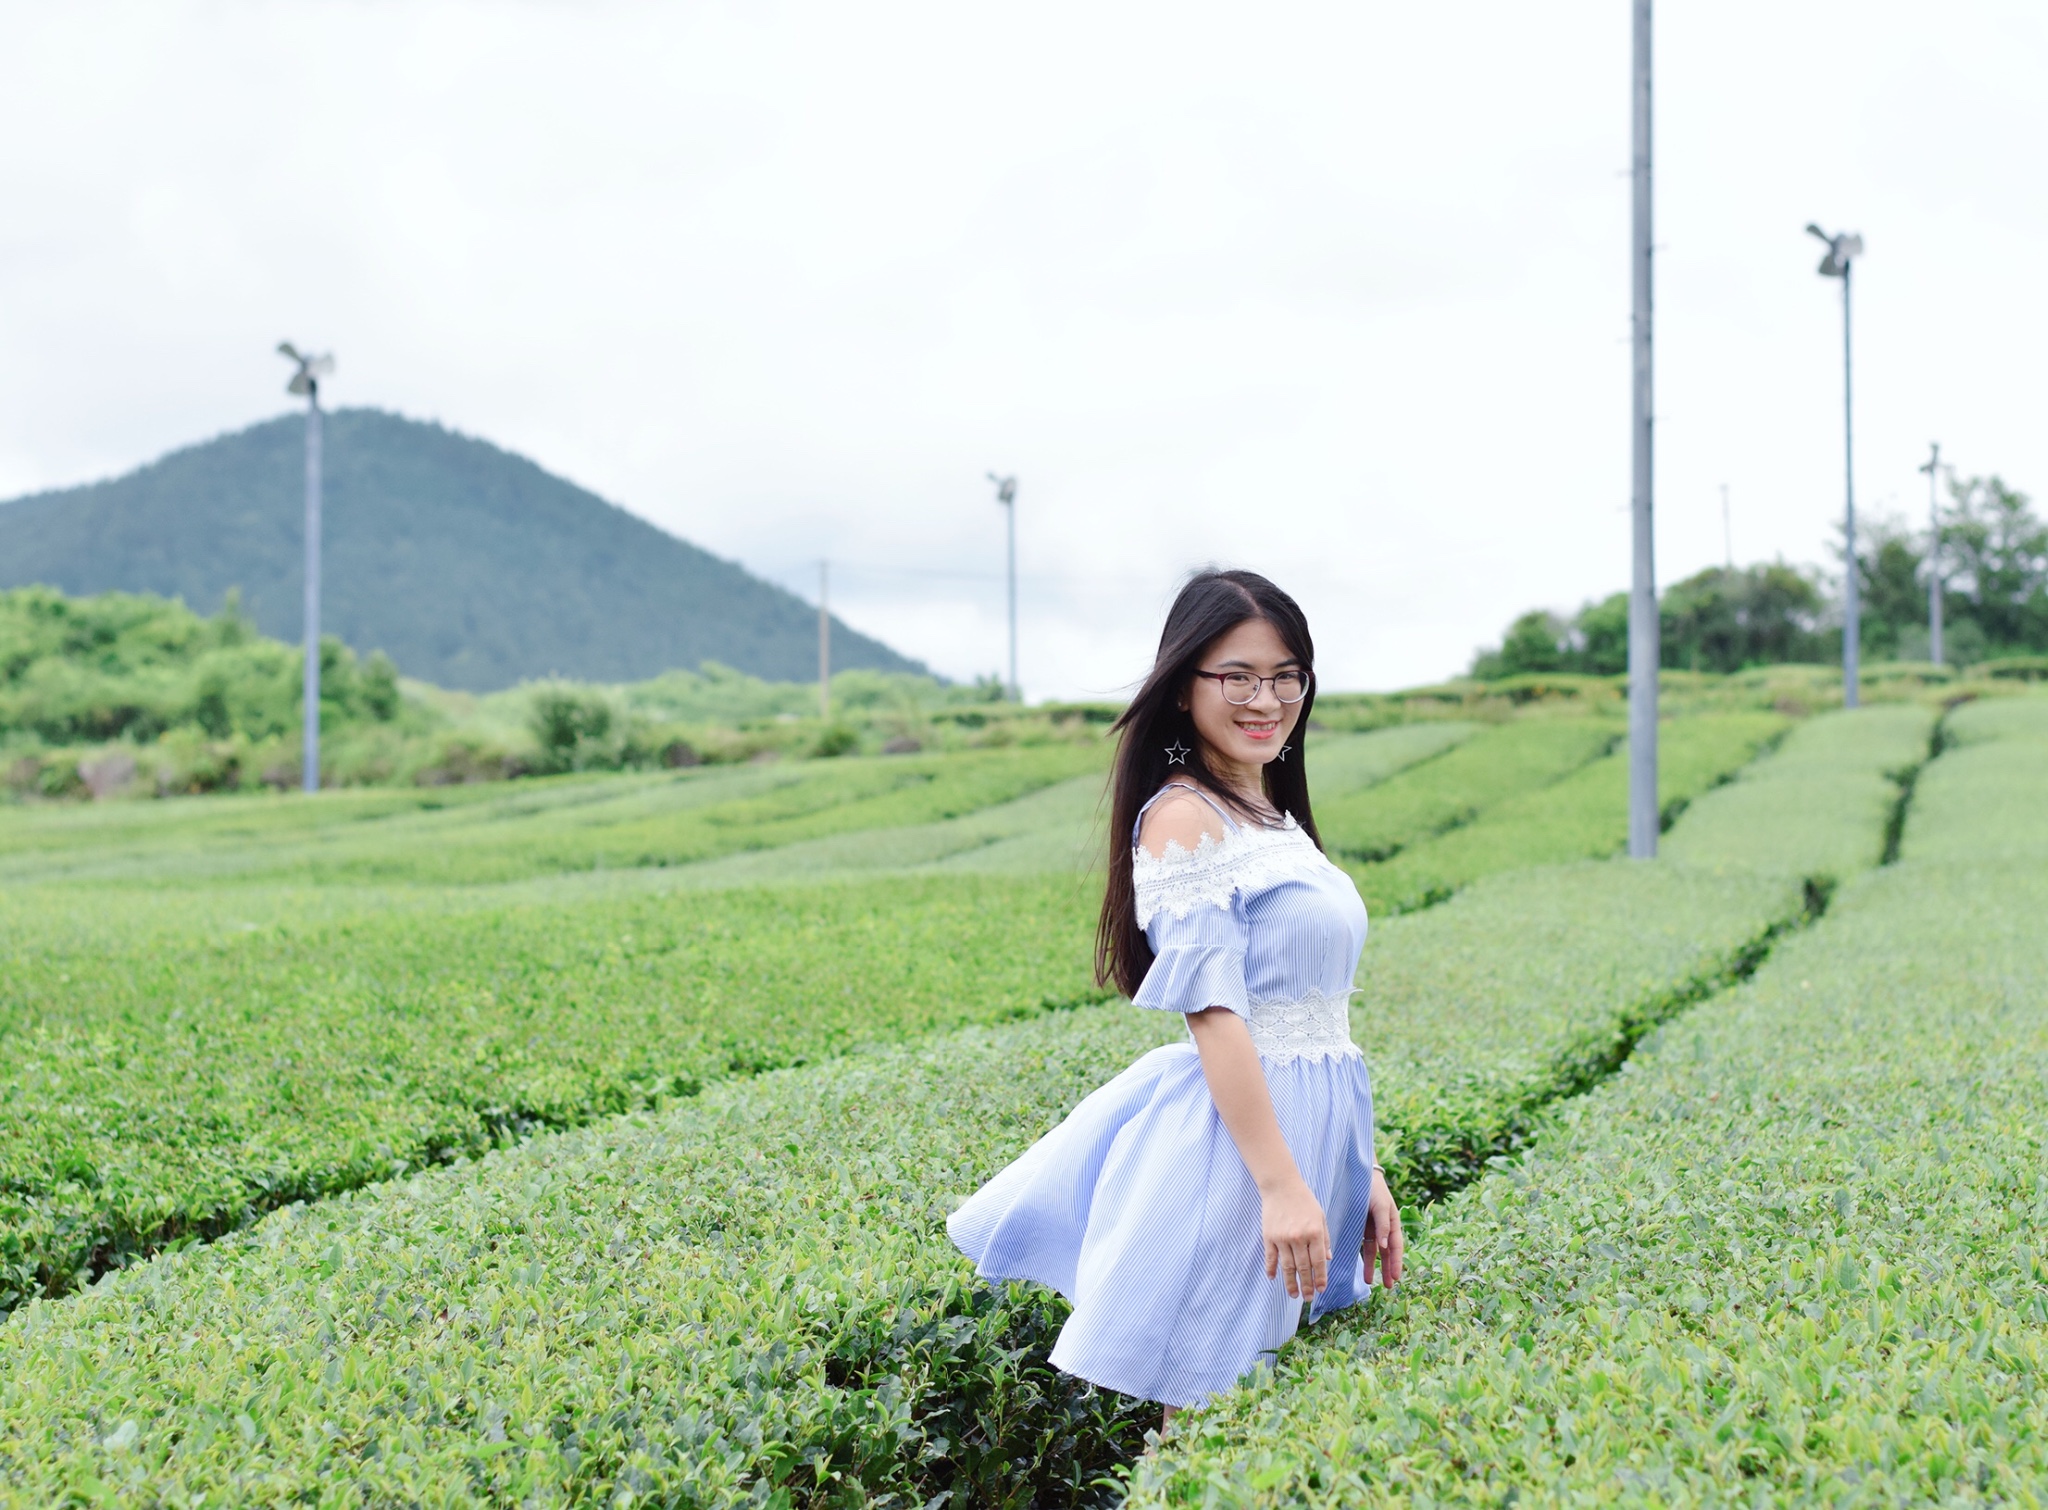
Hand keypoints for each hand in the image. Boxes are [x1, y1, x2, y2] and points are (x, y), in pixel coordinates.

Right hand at [1261, 1180, 1330, 1298]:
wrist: (1281, 1185)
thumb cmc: (1304, 1200)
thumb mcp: (1320, 1217)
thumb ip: (1325, 1238)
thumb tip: (1328, 1259)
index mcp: (1315, 1233)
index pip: (1319, 1262)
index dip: (1320, 1278)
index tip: (1321, 1289)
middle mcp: (1299, 1238)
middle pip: (1303, 1268)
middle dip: (1307, 1286)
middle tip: (1308, 1298)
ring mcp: (1282, 1238)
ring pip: (1287, 1267)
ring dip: (1290, 1283)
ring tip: (1294, 1295)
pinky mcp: (1269, 1237)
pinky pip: (1271, 1257)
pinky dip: (1271, 1269)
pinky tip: (1273, 1279)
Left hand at [1362, 1167, 1403, 1288]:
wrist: (1360, 1174)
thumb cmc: (1374, 1189)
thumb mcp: (1381, 1206)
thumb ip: (1383, 1225)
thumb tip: (1385, 1247)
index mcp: (1393, 1223)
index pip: (1396, 1247)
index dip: (1396, 1262)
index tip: (1396, 1277)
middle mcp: (1384, 1228)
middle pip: (1387, 1253)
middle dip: (1388, 1269)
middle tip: (1388, 1286)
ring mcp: (1373, 1228)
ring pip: (1375, 1252)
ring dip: (1374, 1266)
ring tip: (1371, 1283)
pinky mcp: (1362, 1227)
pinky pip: (1364, 1245)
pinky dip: (1365, 1258)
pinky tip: (1362, 1269)